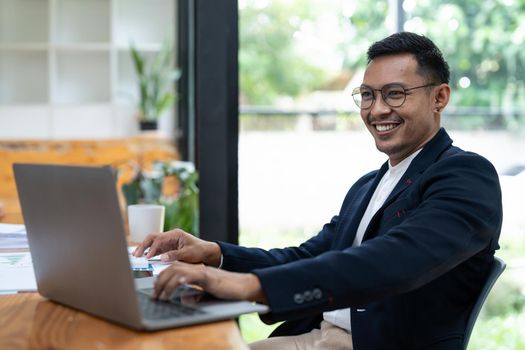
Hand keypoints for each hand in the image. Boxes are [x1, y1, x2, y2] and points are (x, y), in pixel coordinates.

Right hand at [132, 228, 220, 265]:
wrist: (207, 252)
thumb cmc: (200, 251)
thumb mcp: (188, 254)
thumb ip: (175, 255)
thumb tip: (162, 258)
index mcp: (175, 234)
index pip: (159, 239)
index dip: (152, 248)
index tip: (147, 256)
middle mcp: (170, 236)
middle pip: (153, 238)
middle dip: (143, 245)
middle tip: (136, 255)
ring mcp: (168, 242)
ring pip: (152, 243)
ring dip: (144, 248)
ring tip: (136, 256)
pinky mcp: (168, 248)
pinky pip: (156, 249)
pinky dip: (149, 252)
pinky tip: (144, 258)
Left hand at [153, 261, 267, 303]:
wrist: (243, 285)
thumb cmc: (227, 290)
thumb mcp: (207, 293)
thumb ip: (195, 295)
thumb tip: (184, 299)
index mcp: (196, 271)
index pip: (174, 269)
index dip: (162, 278)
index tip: (155, 289)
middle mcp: (197, 268)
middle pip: (173, 268)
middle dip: (160, 281)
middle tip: (154, 295)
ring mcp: (203, 271)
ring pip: (179, 271)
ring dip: (167, 282)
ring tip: (161, 294)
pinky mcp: (210, 277)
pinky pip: (195, 275)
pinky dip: (185, 278)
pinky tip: (179, 283)